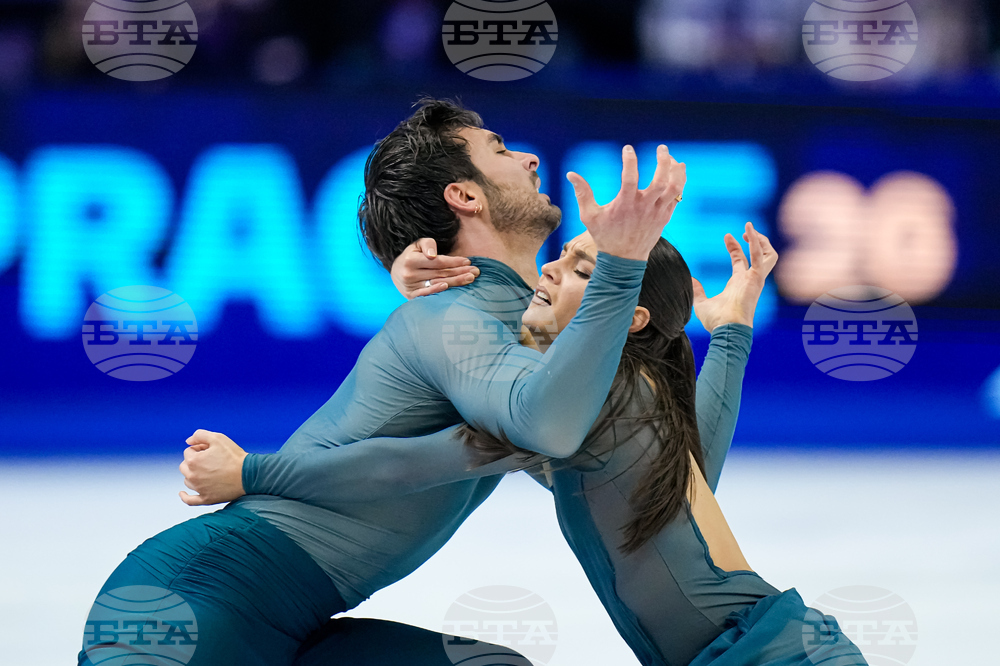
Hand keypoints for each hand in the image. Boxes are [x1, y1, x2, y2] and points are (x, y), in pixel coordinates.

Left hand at [178, 429, 247, 505]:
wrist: (248, 474)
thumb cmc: (234, 457)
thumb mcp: (218, 438)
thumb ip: (200, 435)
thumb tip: (188, 441)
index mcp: (193, 461)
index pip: (188, 451)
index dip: (200, 448)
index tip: (211, 450)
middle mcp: (192, 476)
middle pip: (184, 466)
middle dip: (194, 461)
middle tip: (210, 459)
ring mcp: (199, 488)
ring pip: (187, 480)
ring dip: (193, 474)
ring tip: (208, 471)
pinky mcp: (206, 498)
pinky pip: (189, 500)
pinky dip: (185, 497)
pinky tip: (182, 494)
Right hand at [390, 238, 479, 298]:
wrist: (396, 273)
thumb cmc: (411, 256)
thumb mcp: (417, 245)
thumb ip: (427, 244)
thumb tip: (433, 255)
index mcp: (411, 260)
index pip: (438, 262)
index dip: (454, 261)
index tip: (468, 261)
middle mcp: (410, 274)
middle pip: (440, 273)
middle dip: (460, 272)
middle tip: (475, 272)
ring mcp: (410, 287)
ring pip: (438, 283)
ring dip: (456, 281)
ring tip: (470, 278)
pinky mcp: (411, 296)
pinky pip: (427, 294)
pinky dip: (438, 291)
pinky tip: (449, 288)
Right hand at [568, 144, 685, 261]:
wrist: (624, 260)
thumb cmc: (605, 236)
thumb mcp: (589, 216)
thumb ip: (582, 193)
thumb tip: (571, 174)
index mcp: (625, 205)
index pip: (629, 178)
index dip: (629, 160)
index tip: (627, 148)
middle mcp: (643, 207)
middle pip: (660, 181)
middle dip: (663, 162)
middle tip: (661, 148)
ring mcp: (657, 212)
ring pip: (673, 188)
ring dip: (675, 170)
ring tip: (671, 158)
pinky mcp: (665, 216)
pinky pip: (678, 196)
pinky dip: (680, 180)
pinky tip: (678, 168)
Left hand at [692, 222, 777, 332]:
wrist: (727, 330)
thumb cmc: (717, 322)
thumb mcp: (702, 303)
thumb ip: (697, 291)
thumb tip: (690, 280)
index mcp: (739, 284)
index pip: (741, 261)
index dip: (735, 248)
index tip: (727, 236)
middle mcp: (749, 280)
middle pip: (759, 256)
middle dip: (755, 242)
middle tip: (746, 230)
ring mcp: (755, 279)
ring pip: (767, 255)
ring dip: (761, 240)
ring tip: (749, 228)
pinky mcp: (756, 279)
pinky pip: (760, 257)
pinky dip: (756, 243)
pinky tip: (749, 231)